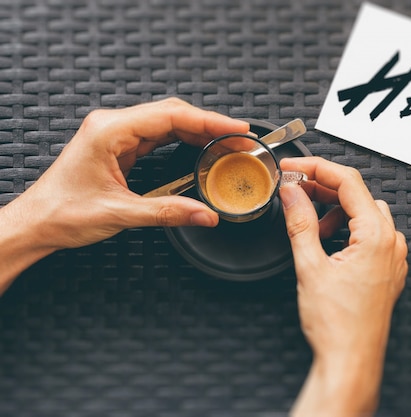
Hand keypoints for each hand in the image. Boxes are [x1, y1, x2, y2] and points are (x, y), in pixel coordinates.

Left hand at [0, 98, 248, 288]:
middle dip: (210, 125)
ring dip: (199, 132)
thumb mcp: (120, 214)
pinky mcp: (119, 146)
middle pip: (173, 114)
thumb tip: (205, 215)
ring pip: (167, 123)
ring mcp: (116, 134)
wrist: (38, 222)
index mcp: (110, 131)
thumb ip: (167, 213)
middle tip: (240, 139)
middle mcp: (113, 126)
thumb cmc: (63, 213)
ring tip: (228, 143)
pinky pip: (158, 136)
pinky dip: (183, 140)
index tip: (236, 128)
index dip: (209, 121)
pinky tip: (201, 147)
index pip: (171, 116)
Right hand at [280, 157, 407, 416]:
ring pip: (365, 214)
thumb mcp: (310, 266)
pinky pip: (371, 235)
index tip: (293, 167)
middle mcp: (391, 242)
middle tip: (294, 192)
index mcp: (376, 236)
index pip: (348, 182)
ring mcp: (393, 257)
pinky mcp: (388, 269)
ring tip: (311, 226)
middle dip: (324, 190)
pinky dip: (348, 230)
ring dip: (336, 211)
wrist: (351, 360)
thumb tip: (292, 192)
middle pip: (358, 196)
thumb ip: (300, 222)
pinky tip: (328, 243)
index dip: (317, 168)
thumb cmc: (336, 324)